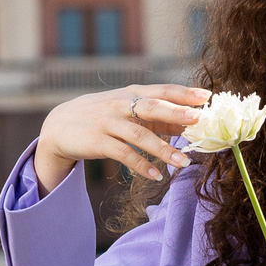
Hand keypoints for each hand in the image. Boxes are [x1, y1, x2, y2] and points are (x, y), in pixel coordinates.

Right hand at [33, 84, 209, 193]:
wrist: (59, 125)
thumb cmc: (103, 116)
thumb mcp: (128, 111)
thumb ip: (158, 117)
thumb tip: (192, 122)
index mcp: (132, 93)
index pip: (162, 90)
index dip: (184, 93)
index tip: (206, 96)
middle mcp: (121, 104)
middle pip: (152, 107)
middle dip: (175, 112)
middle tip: (198, 119)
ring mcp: (108, 123)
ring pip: (140, 135)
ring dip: (164, 149)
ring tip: (185, 162)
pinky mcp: (98, 142)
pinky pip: (123, 154)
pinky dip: (141, 165)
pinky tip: (156, 176)